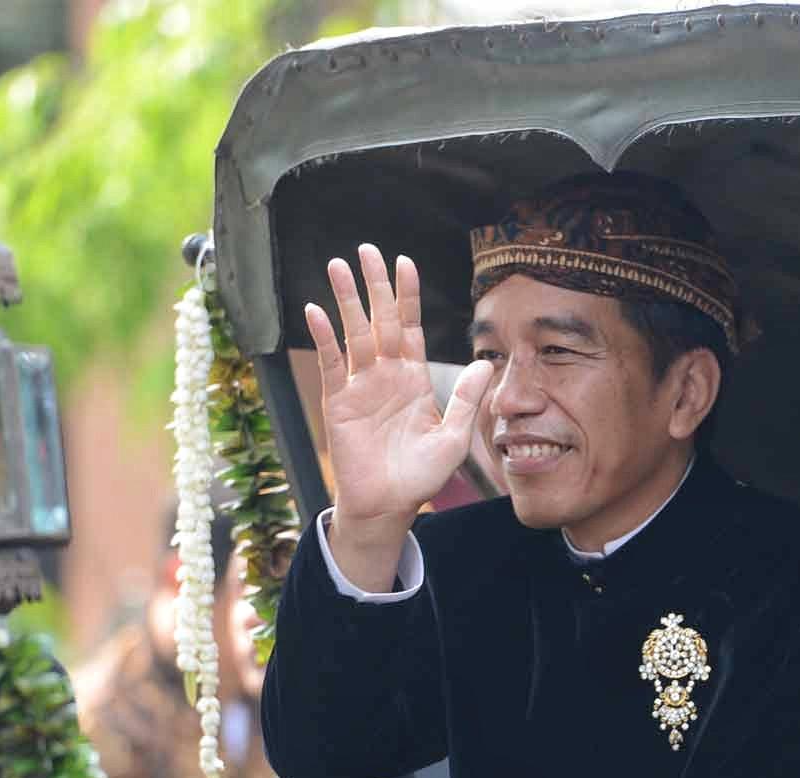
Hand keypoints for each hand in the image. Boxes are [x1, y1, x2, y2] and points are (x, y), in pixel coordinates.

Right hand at [305, 246, 494, 588]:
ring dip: (346, 300)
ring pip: (354, 333)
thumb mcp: (453, 439)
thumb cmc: (421, 477)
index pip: (411, 326)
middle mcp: (386, 375)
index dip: (408, 295)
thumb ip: (466, 401)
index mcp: (414, 378)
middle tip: (367, 249)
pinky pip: (331, 364)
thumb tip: (483, 363)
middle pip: (381, 320)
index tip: (405, 262)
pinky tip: (317, 311)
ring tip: (337, 265)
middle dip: (375, 285)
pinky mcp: (338, 402)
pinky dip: (324, 338)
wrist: (389, 506)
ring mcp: (360, 386)